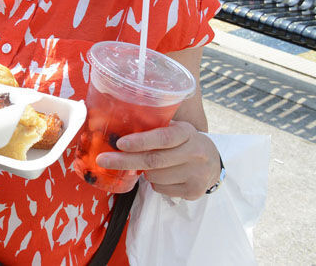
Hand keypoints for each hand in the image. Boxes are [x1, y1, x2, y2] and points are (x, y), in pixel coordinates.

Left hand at [96, 120, 221, 199]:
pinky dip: (154, 183)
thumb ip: (153, 127)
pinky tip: (163, 175)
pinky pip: (160, 189)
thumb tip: (113, 125)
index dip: (141, 141)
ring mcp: (196, 174)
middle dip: (124, 161)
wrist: (213, 163)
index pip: (163, 137)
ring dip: (144, 172)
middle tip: (103, 160)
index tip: (120, 143)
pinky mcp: (193, 191)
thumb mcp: (174, 128)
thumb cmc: (183, 142)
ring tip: (152, 165)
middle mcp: (195, 153)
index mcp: (187, 132)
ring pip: (154, 176)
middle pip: (154, 160)